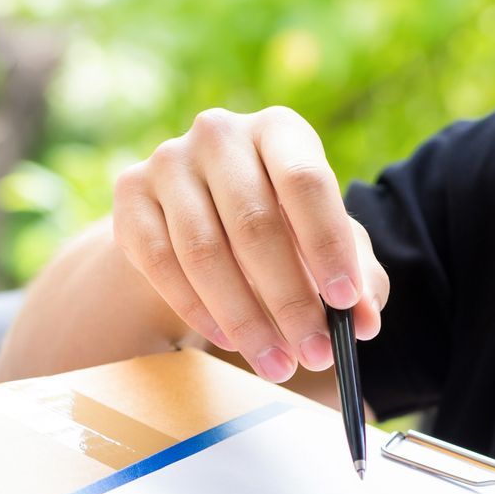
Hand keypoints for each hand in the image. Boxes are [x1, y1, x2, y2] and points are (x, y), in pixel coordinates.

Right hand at [112, 106, 390, 381]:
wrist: (201, 211)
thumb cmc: (279, 225)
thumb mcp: (323, 241)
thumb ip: (355, 275)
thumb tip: (364, 322)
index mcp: (279, 129)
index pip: (305, 182)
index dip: (327, 245)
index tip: (345, 302)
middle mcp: (219, 134)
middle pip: (254, 225)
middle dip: (289, 300)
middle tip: (313, 353)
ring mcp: (168, 161)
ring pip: (204, 252)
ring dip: (244, 319)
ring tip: (276, 363)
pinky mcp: (130, 195)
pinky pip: (161, 263)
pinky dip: (198, 310)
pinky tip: (230, 341)